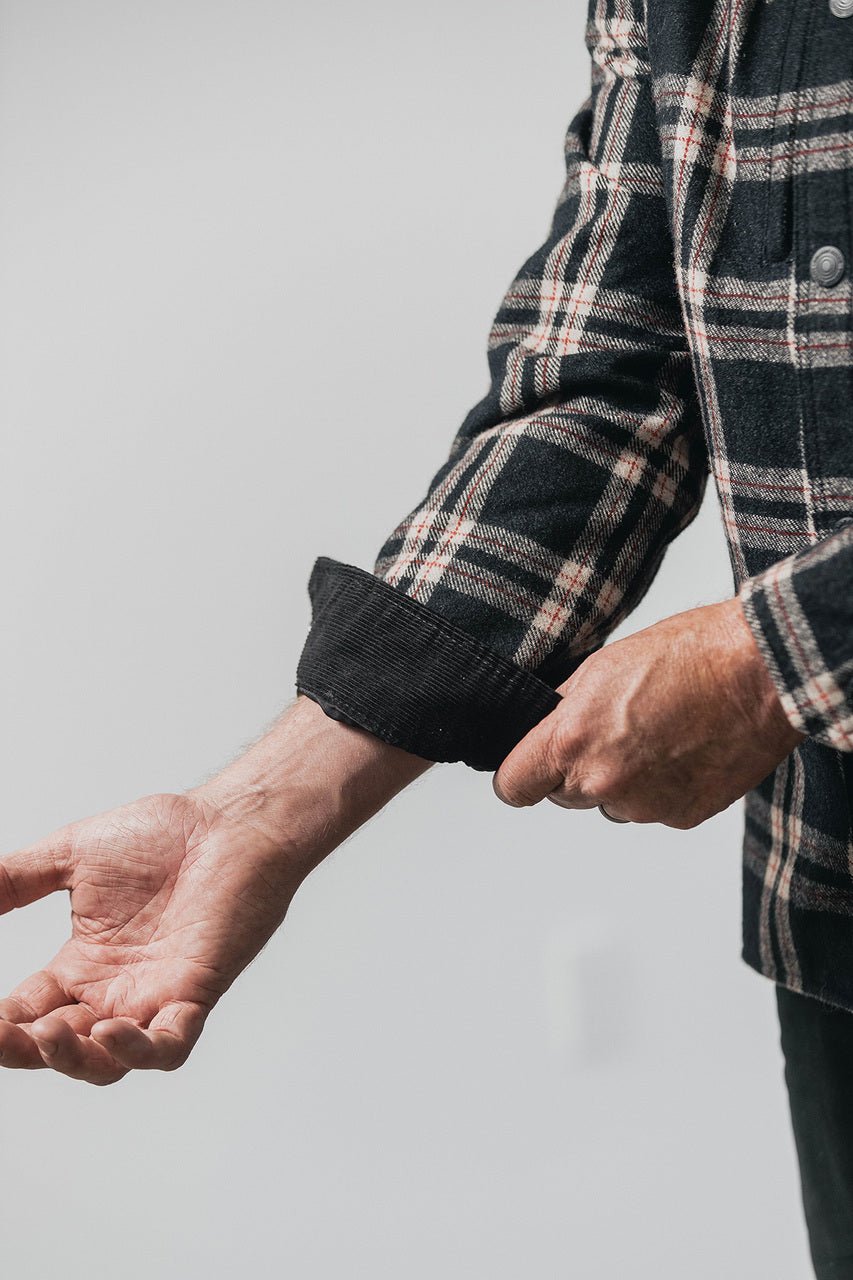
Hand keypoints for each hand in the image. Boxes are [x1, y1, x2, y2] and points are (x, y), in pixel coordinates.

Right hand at [0, 791, 300, 1083]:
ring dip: (72, 1058)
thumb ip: (14, 880)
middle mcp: (115, 991)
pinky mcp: (196, 992)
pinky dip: (138, 1049)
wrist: (231, 823)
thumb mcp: (71, 855)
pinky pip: (168, 1044)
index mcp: (82, 966)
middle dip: (21, 1048)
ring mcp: (155, 997)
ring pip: (108, 1061)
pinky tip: (109, 1033)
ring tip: (45, 1035)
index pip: (24, 1011)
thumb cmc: (166, 837)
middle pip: (57, 1044)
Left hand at [492, 597, 805, 827]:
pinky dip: (663, 787)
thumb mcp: (602, 666)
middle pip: (564, 795)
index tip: (529, 767)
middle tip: (615, 730)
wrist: (762, 674)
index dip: (520, 775)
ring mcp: (644, 805)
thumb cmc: (689, 655)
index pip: (513, 787)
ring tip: (659, 734)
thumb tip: (542, 728)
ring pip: (612, 803)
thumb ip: (564, 708)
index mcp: (572, 741)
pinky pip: (654, 808)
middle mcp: (602, 783)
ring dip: (624, 780)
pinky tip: (685, 750)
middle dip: (579, 769)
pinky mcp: (681, 817)